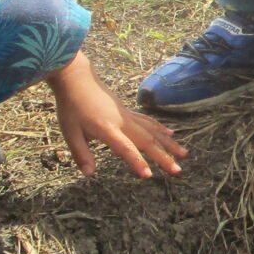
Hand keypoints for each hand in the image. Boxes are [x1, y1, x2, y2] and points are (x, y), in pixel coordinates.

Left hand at [49, 54, 184, 177]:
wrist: (76, 78)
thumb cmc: (71, 106)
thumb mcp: (70, 133)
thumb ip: (81, 154)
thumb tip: (89, 174)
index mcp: (107, 129)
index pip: (125, 148)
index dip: (137, 162)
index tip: (148, 175)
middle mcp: (122, 122)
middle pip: (147, 141)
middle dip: (164, 157)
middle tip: (178, 171)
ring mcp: (127, 116)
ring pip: (153, 131)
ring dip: (168, 144)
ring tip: (184, 154)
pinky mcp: (128, 111)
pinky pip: (148, 121)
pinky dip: (161, 129)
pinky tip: (170, 134)